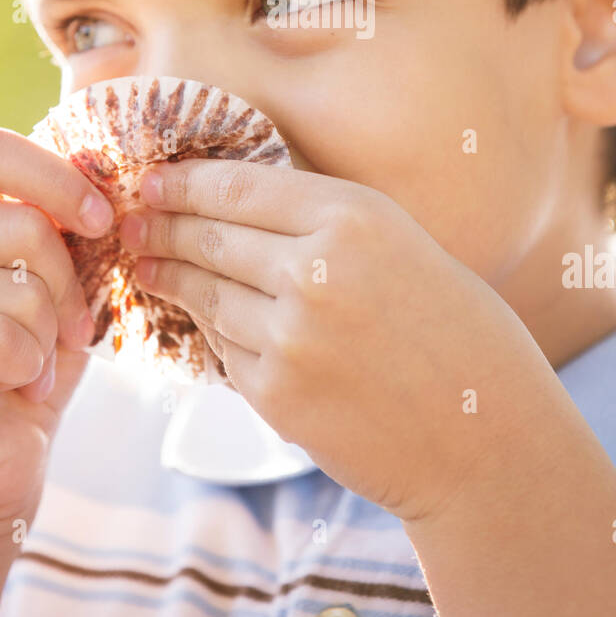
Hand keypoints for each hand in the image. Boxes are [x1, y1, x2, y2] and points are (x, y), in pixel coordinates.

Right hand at [0, 126, 113, 525]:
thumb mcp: (47, 280)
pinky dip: (24, 366)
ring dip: (44, 336)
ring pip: (14, 287)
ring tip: (25, 364)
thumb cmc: (22, 362)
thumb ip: (59, 223)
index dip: (57, 178)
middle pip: (20, 225)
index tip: (99, 220)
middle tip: (64, 329)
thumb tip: (102, 170)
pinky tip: (6, 384)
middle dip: (66, 285)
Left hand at [120, 158, 549, 523]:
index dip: (185, 183)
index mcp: (354, 217)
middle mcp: (317, 270)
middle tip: (130, 222)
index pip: (239, 187)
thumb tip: (239, 200)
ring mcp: (291, 337)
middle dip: (161, 227)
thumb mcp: (402, 245)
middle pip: (210, 237)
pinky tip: (203, 323)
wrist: (485, 435)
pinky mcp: (277, 396)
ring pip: (208, 296)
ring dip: (171, 280)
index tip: (153, 181)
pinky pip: (226, 352)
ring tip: (147, 267)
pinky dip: (215, 335)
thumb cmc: (455, 331)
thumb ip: (327, 222)